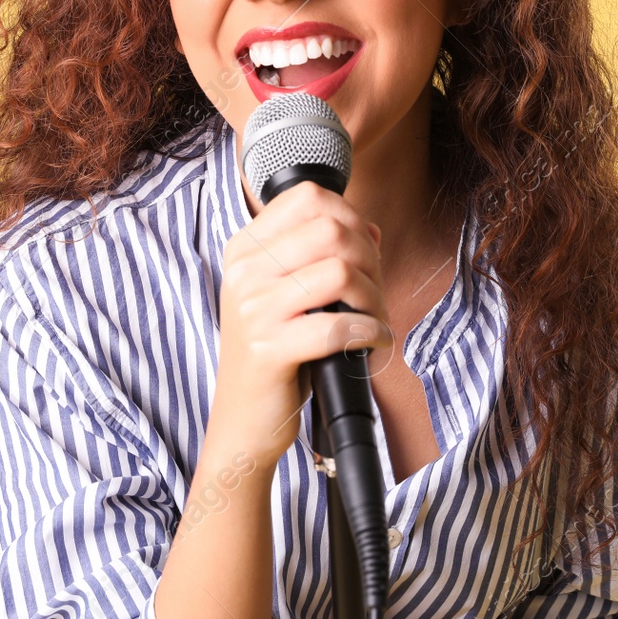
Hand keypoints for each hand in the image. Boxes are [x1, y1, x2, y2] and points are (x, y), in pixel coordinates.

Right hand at [210, 180, 391, 467]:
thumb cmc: (273, 353)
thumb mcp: (283, 294)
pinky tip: (372, 342)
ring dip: (374, 298)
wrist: (243, 420)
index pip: (307, 198)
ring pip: (340, 272)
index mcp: (244, 249)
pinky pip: (338, 326)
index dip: (350, 216)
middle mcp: (244, 271)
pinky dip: (370, 332)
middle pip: (331, 230)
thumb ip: (318, 255)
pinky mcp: (268, 348)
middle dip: (370, 260)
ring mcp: (252, 309)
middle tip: (374, 292)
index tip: (363, 250)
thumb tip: (369, 229)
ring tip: (373, 319)